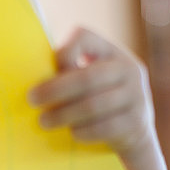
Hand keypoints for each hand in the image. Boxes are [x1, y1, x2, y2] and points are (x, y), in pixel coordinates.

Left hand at [28, 27, 154, 155]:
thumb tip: (33, 76)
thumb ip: (70, 72)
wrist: (135, 132)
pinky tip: (71, 133)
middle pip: (87, 77)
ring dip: (63, 114)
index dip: (64, 51)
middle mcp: (128, 68)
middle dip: (55, 90)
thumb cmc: (99, 101)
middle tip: (32, 100)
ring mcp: (137, 94)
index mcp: (112, 52)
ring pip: (93, 105)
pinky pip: (104, 127)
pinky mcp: (137, 121)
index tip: (45, 71)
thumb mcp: (92, 79)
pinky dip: (83, 131)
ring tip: (44, 121)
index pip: (85, 36)